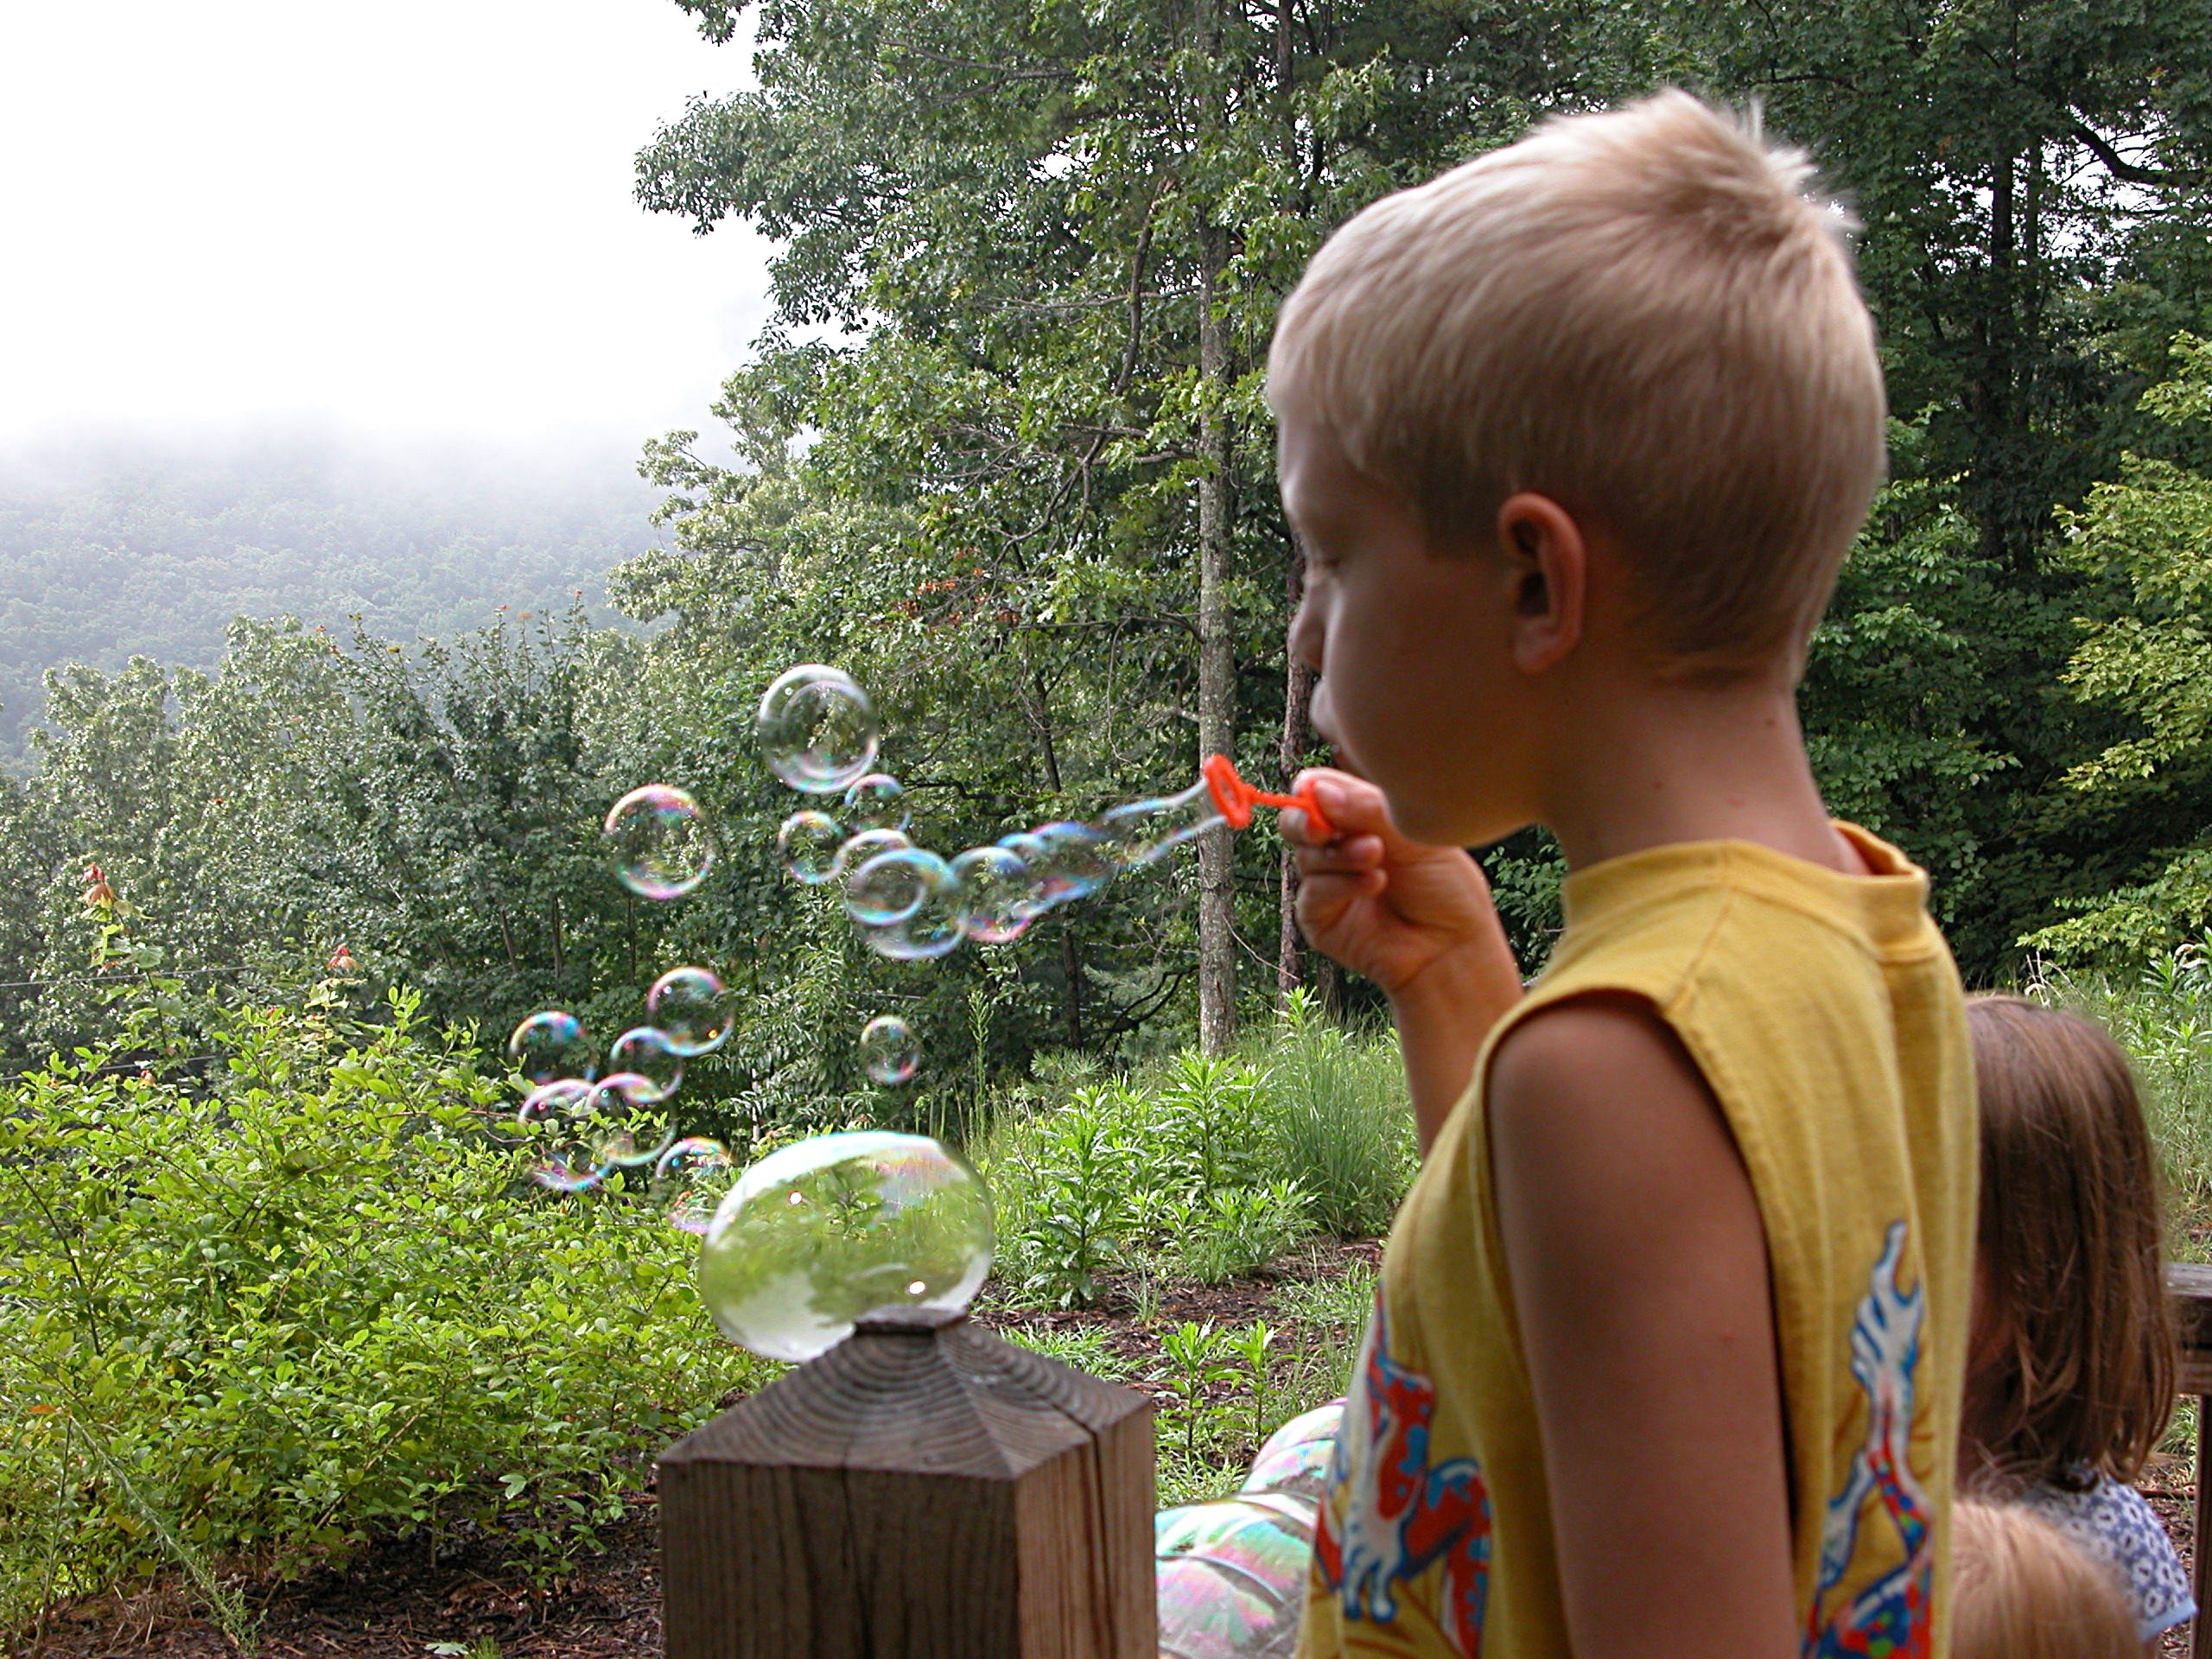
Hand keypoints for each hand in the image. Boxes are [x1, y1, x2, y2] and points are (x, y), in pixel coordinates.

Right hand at [1284, 768, 1516, 1005]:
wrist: (1453, 946)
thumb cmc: (1446, 887)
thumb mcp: (1415, 836)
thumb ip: (1367, 809)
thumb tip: (1317, 790)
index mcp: (1362, 819)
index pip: (1321, 791)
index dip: (1315, 790)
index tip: (1322, 793)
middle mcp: (1340, 848)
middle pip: (1297, 822)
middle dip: (1305, 820)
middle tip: (1324, 826)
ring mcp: (1328, 883)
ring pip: (1305, 856)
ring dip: (1339, 854)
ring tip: (1376, 855)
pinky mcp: (1320, 918)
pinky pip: (1312, 892)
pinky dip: (1341, 885)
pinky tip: (1375, 883)